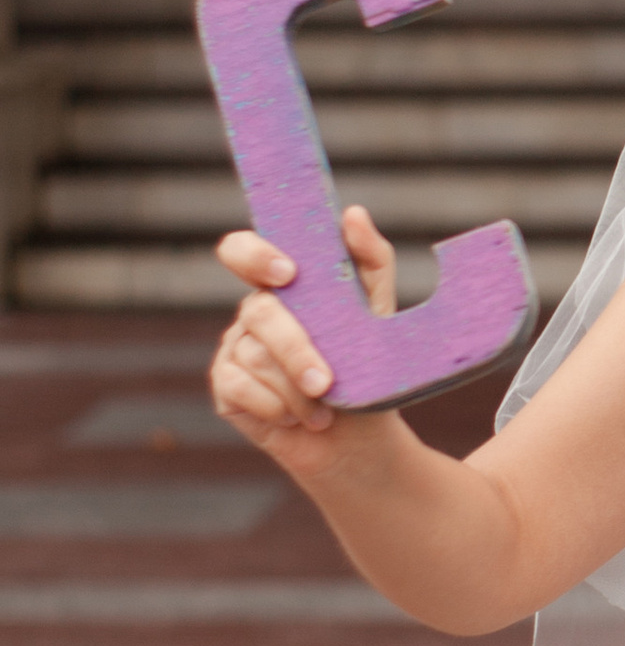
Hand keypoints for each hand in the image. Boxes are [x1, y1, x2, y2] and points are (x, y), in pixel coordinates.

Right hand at [209, 206, 398, 471]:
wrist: (360, 433)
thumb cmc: (367, 365)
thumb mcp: (378, 310)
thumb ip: (369, 259)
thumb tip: (351, 213)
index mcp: (282, 285)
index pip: (243, 251)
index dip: (254, 255)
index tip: (286, 273)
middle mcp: (254, 311)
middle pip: (258, 313)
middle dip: (295, 350)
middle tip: (326, 381)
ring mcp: (234, 347)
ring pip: (254, 356)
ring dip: (297, 390)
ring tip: (326, 407)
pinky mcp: (225, 386)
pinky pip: (239, 387)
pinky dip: (275, 406)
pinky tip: (299, 418)